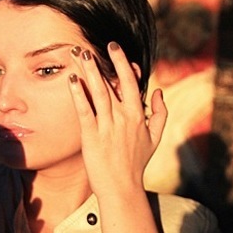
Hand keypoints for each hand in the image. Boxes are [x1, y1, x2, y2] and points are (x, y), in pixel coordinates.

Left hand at [68, 42, 166, 196]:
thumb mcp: (155, 138)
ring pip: (98, 92)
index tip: (115, 48)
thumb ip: (160, 113)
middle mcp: (124, 117)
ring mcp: (107, 126)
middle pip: (113, 83)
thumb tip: (158, 91)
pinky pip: (84, 110)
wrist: (122, 188)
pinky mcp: (91, 135)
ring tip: (80, 53)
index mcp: (138, 115)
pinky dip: (78, 94)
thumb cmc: (137, 164)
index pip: (131, 82)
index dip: (123, 64)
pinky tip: (72, 79)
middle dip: (104, 61)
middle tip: (93, 44)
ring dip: (89, 71)